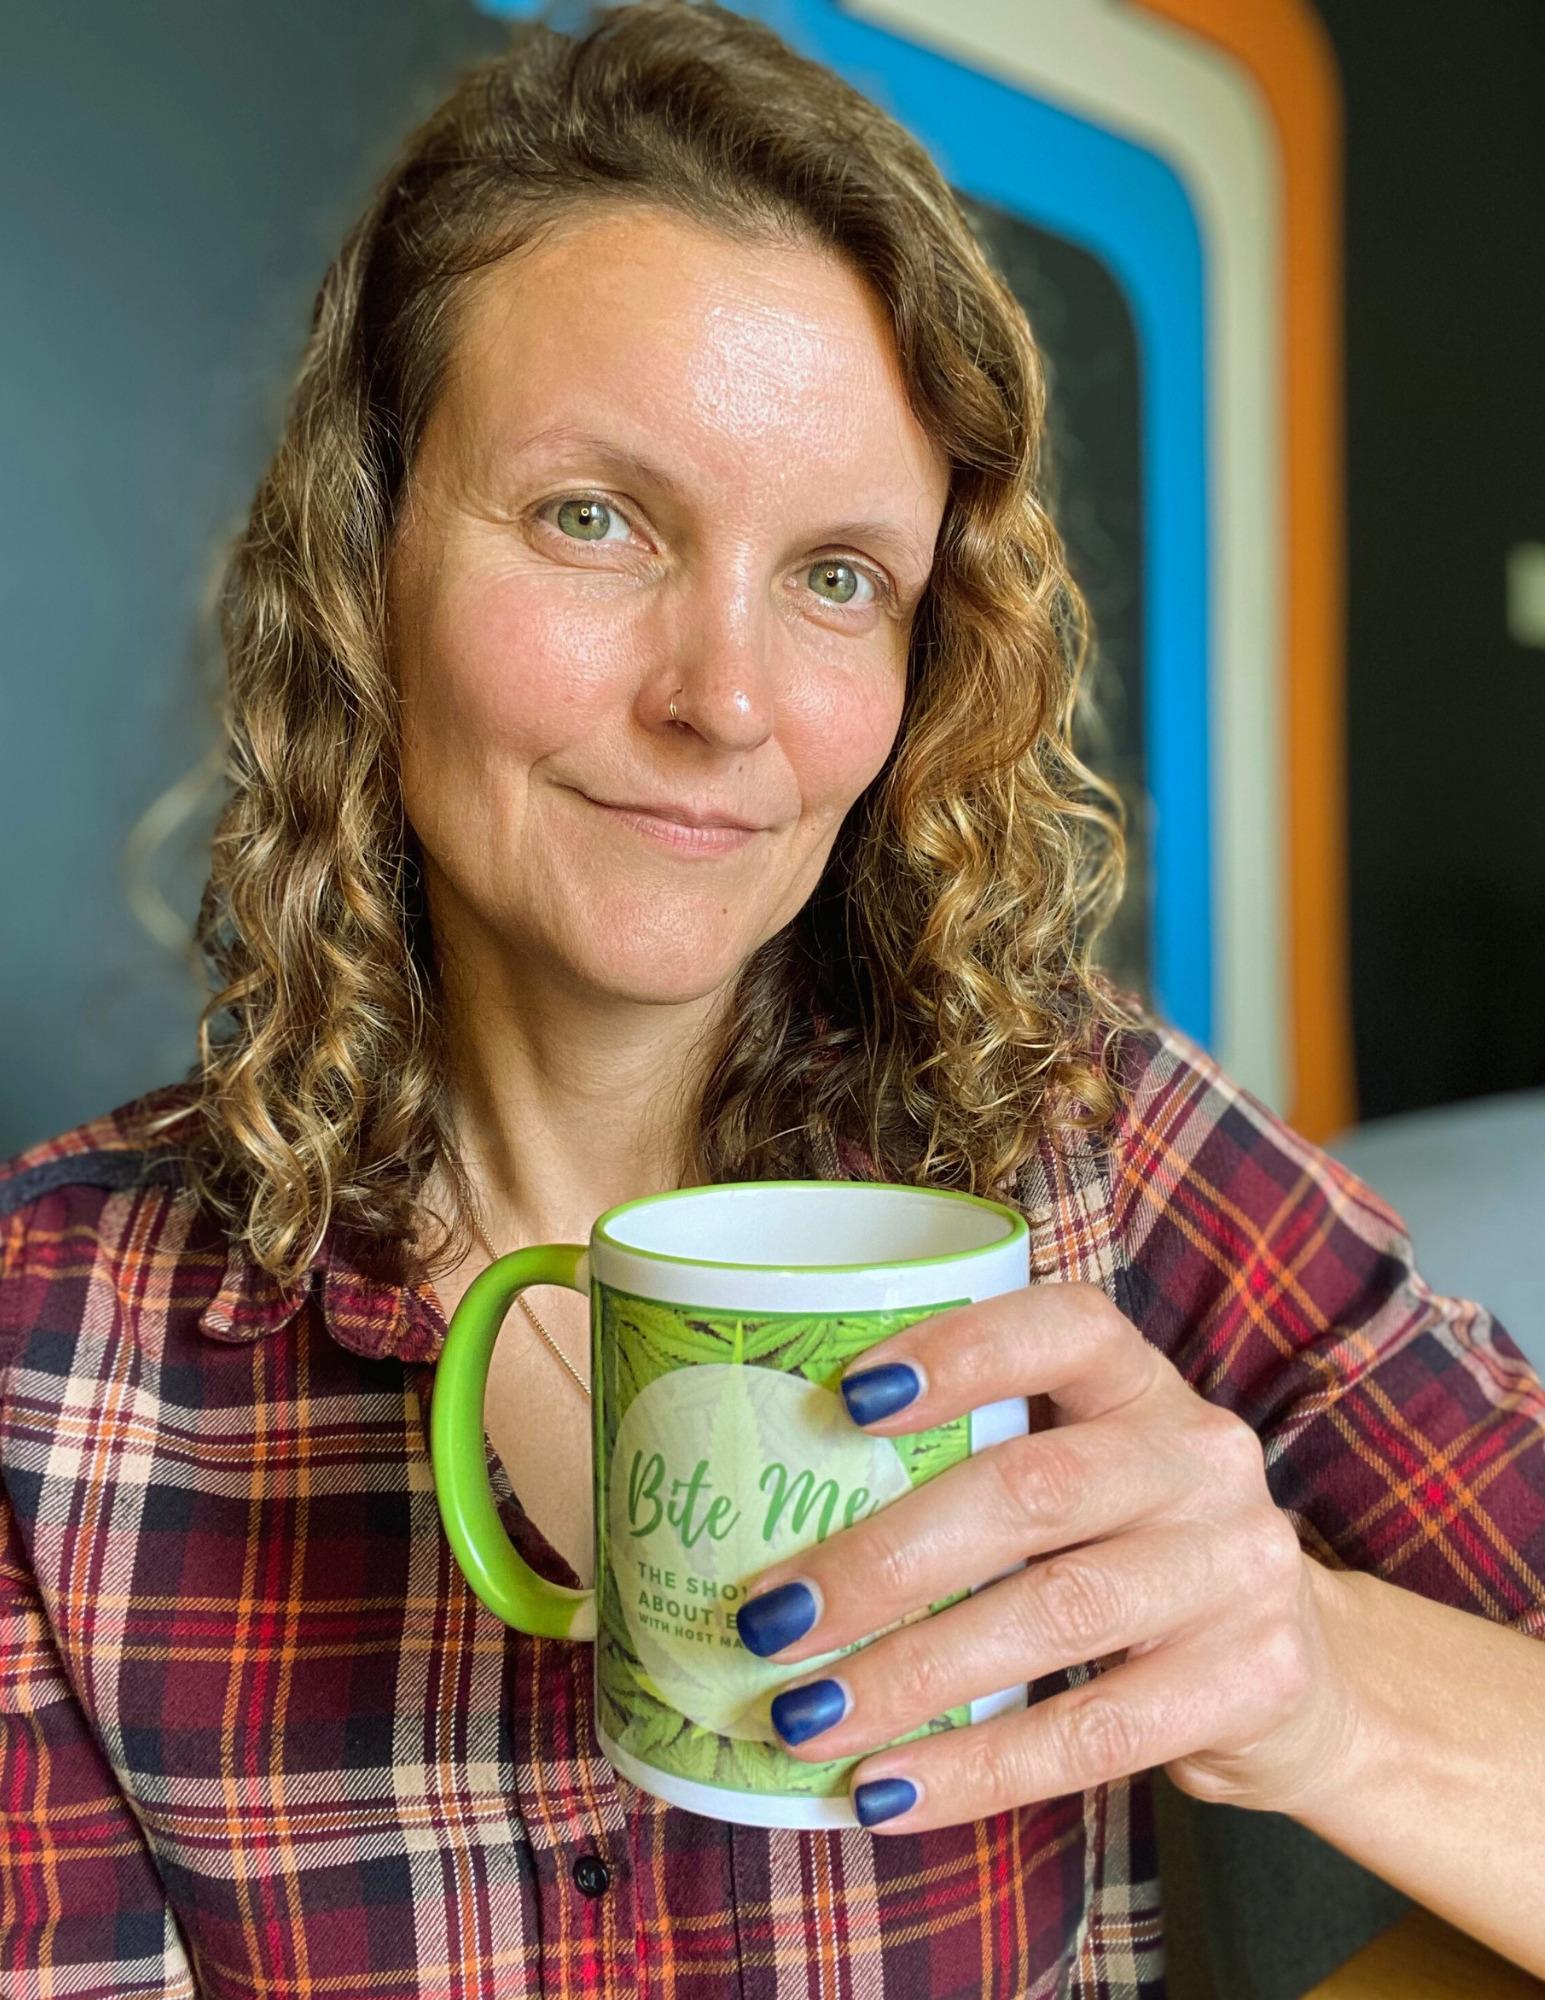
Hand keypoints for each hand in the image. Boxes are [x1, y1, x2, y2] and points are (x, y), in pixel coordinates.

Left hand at [734, 1283, 1359, 1830]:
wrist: (1304, 1676)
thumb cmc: (1129, 1556)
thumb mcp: (1081, 1479)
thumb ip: (971, 1469)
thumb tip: (759, 1520)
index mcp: (1140, 1383)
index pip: (1064, 1327)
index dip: (959, 1351)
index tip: (847, 1396)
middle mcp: (1200, 1456)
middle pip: (1032, 1489)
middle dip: (884, 1558)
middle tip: (771, 1618)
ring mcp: (1236, 1566)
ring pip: (1054, 1613)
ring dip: (910, 1673)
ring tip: (802, 1716)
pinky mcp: (1252, 1680)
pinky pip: (1094, 1731)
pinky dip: (976, 1768)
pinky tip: (886, 1793)